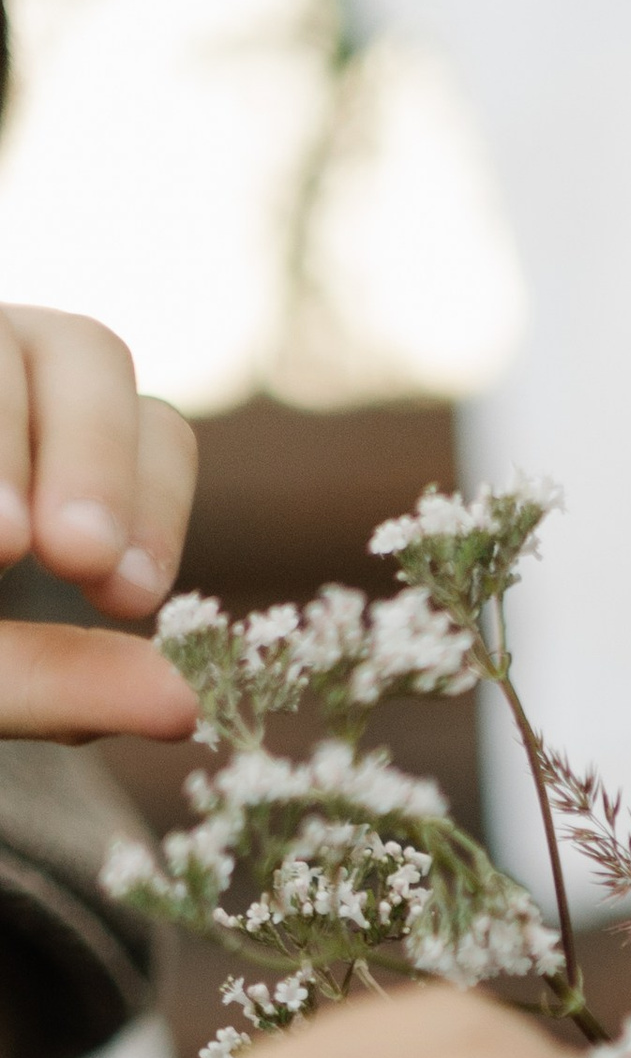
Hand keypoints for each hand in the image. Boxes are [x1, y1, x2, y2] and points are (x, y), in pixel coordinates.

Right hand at [0, 307, 199, 739]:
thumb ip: (58, 684)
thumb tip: (185, 706)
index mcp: (55, 440)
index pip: (154, 429)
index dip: (154, 496)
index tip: (131, 596)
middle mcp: (0, 369)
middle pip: (82, 350)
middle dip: (91, 454)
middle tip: (76, 558)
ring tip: (1, 541)